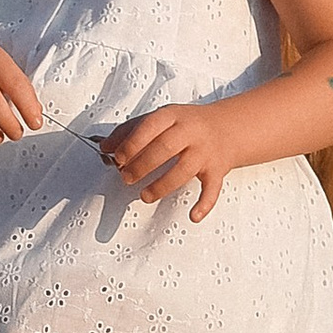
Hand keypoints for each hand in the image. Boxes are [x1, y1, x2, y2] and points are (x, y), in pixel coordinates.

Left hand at [100, 99, 246, 220]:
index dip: (132, 143)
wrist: (228, 128)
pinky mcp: (217, 170)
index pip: (149, 126)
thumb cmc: (186, 125)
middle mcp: (191, 132)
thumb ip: (130, 130)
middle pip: (165, 147)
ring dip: (162, 185)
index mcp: (173, 116)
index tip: (118, 158)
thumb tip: (104, 146)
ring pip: (184, 170)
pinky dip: (204, 204)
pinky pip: (212, 189)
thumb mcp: (159, 119)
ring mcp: (205, 152)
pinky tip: (193, 216)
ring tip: (144, 196)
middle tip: (126, 177)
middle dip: (142, 165)